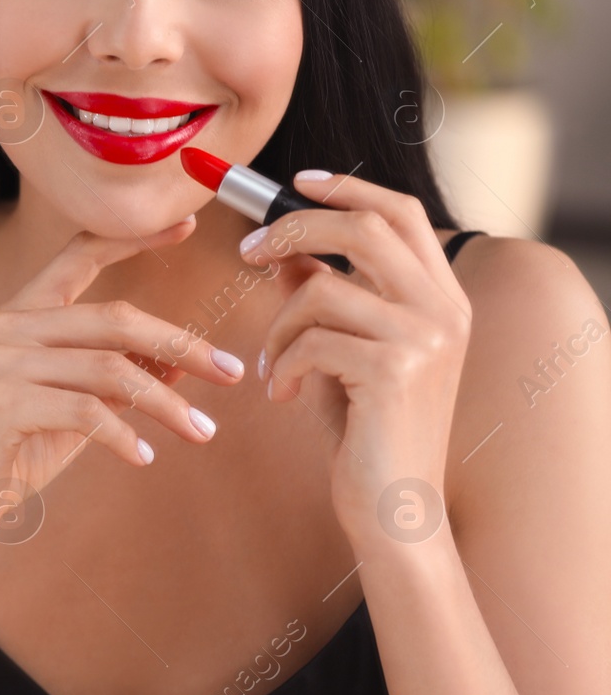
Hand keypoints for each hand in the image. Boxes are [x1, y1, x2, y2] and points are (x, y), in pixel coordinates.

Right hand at [0, 214, 245, 588]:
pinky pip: (86, 410)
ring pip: (111, 368)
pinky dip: (125, 436)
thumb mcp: (69, 409)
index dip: (132, 240)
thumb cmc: (7, 456)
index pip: (77, 257)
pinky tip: (145, 457)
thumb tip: (178, 361)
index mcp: (17, 316)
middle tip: (231, 372)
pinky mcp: (1, 404)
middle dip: (182, 345)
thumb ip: (112, 378)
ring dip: (167, 403)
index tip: (184, 226)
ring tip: (204, 432)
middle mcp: (4, 327)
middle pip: (114, 319)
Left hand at [239, 172, 472, 541]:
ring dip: (278, 326)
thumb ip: (326, 296)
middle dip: (293, 230)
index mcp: (443, 298)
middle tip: (249, 252)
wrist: (396, 510)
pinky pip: (310, 341)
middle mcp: (445, 310)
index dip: (347, 188)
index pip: (401, 212)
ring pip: (321, 290)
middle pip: (363, 228)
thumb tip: (286, 248)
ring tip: (274, 366)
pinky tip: (285, 394)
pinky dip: (283, 364)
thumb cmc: (368, 432)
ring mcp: (425, 339)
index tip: (293, 184)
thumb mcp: (344, 352)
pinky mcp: (394, 371)